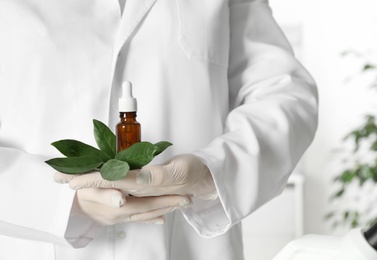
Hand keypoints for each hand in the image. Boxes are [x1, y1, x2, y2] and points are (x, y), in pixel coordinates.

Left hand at [54, 154, 216, 199]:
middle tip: (57, 178)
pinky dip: (105, 181)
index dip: (90, 180)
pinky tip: (97, 180)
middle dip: (81, 181)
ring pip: (110, 185)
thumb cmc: (192, 172)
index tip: (70, 180)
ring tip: (68, 179)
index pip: (111, 182)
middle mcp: (137, 187)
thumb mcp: (179, 171)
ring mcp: (139, 186)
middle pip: (104, 185)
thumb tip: (138, 178)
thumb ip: (159, 175)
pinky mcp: (143, 182)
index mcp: (144, 184)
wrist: (203, 180)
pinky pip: (121, 184)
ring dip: (89, 181)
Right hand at [70, 187, 191, 224]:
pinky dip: (150, 218)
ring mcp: (118, 216)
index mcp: (115, 207)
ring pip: (146, 214)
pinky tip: (160, 219)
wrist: (62, 204)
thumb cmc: (73, 191)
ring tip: (180, 205)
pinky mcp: (117, 215)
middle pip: (150, 210)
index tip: (183, 197)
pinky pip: (137, 218)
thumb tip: (122, 200)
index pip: (147, 205)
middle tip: (188, 200)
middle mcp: (120, 214)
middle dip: (169, 205)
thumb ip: (104, 196)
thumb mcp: (86, 191)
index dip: (165, 201)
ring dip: (164, 209)